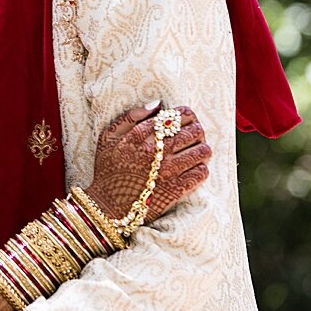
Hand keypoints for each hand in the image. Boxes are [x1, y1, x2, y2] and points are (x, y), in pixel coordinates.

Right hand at [87, 103, 209, 222]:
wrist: (108, 205)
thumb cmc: (107, 169)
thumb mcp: (108, 137)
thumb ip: (130, 117)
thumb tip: (158, 104)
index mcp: (140, 137)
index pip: (174, 117)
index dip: (185, 114)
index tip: (186, 116)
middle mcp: (156, 152)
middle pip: (192, 132)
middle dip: (197, 129)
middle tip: (195, 132)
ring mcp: (168, 171)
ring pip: (201, 151)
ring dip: (203, 148)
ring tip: (198, 149)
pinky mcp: (175, 190)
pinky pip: (200, 173)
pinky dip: (202, 168)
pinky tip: (195, 167)